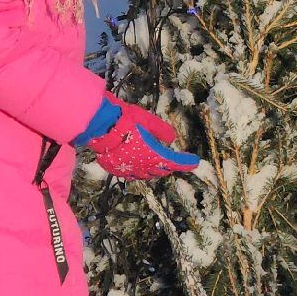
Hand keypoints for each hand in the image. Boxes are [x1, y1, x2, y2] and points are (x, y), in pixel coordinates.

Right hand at [74, 97, 200, 180]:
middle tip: (175, 162)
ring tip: (159, 166)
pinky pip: (132, 175)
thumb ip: (162, 131)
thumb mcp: (148, 120)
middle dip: (170, 166)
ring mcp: (130, 170)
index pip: (175, 162)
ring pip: (147, 175)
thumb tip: (172, 140)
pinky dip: (140, 172)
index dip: (186, 163)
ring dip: (155, 170)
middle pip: (162, 170)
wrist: (101, 127)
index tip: (195, 162)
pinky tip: (139, 168)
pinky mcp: (117, 170)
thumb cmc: (126, 120)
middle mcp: (144, 166)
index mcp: (154, 155)